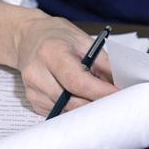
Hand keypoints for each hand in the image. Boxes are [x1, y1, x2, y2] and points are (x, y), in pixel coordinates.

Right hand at [0, 0, 118, 115]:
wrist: (29, 38)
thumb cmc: (57, 36)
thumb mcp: (83, 40)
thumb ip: (102, 62)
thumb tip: (120, 82)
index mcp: (50, 53)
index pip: (77, 81)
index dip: (100, 91)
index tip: (119, 94)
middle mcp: (36, 73)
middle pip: (71, 100)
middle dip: (96, 102)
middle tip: (116, 101)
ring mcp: (32, 90)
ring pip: (66, 109)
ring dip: (86, 106)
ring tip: (99, 96)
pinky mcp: (32, 101)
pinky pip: (59, 111)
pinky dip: (74, 107)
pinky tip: (81, 96)